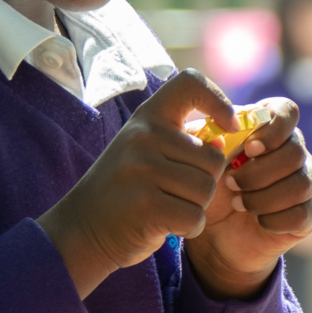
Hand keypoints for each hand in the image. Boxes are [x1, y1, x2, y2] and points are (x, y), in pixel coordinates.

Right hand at [37, 70, 233, 297]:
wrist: (82, 229)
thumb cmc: (126, 190)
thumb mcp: (147, 153)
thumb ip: (183, 143)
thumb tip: (223, 140)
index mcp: (146, 117)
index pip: (190, 83)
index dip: (219, 101)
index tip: (229, 126)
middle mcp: (143, 137)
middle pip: (213, 160)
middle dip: (204, 184)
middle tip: (172, 193)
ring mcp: (142, 170)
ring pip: (206, 190)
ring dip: (196, 207)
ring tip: (166, 207)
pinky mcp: (147, 206)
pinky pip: (195, 217)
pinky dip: (189, 228)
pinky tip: (166, 225)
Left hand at [188, 98, 311, 298]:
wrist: (215, 234)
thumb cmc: (209, 188)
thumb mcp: (199, 161)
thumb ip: (204, 138)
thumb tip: (222, 132)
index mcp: (269, 129)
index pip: (287, 111)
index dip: (273, 128)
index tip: (248, 148)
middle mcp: (294, 151)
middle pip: (295, 152)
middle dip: (258, 172)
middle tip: (231, 183)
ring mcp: (306, 182)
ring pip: (301, 184)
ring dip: (264, 197)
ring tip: (239, 204)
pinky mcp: (307, 214)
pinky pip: (301, 214)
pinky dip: (274, 219)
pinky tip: (258, 220)